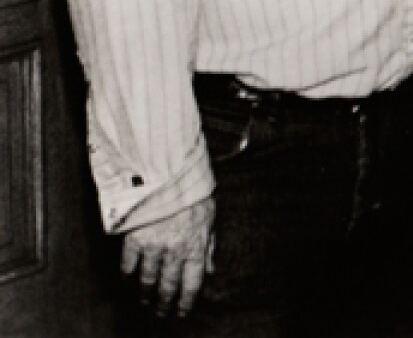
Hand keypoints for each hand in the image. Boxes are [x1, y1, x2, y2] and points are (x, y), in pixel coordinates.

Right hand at [120, 197, 215, 317]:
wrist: (168, 173)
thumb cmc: (192, 194)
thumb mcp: (210, 217)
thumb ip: (210, 245)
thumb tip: (211, 269)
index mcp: (195, 246)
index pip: (192, 284)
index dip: (186, 302)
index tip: (182, 312)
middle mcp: (174, 250)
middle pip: (168, 287)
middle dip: (164, 304)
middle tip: (161, 313)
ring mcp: (153, 246)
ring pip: (147, 281)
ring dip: (145, 295)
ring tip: (145, 302)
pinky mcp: (133, 239)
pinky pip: (128, 266)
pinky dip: (127, 278)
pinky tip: (128, 284)